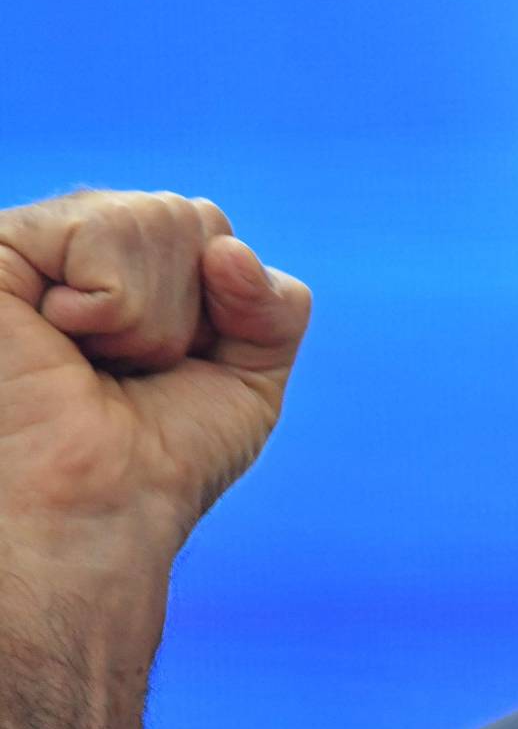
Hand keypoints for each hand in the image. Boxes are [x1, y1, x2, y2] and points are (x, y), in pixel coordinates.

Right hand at [0, 189, 309, 728]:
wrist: (98, 511)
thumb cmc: (161, 456)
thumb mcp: (251, 370)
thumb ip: (273, 299)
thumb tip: (227, 248)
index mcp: (125, 270)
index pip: (211, 231)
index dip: (224, 303)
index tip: (181, 367)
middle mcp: (74, 250)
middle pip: (191, 217)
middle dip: (186, 311)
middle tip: (130, 370)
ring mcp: (33, 248)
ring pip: (155, 218)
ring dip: (150, 315)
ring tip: (95, 361)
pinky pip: (100, 227)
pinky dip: (111, 301)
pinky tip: (65, 336)